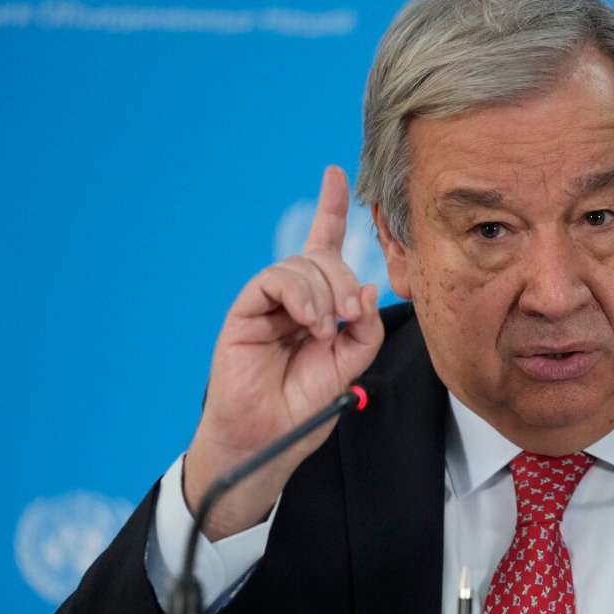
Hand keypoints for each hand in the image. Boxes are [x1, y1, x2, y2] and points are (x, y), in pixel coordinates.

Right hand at [184, 166, 384, 540]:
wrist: (269, 438)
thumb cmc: (305, 405)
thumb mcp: (352, 366)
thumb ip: (364, 329)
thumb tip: (367, 291)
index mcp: (319, 304)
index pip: (324, 245)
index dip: (331, 209)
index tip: (338, 174)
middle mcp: (293, 298)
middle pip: (322, 258)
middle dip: (345, 278)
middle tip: (351, 313)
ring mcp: (267, 303)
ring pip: (301, 267)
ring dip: (324, 292)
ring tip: (325, 328)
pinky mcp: (245, 312)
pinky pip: (274, 281)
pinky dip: (299, 295)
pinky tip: (309, 321)